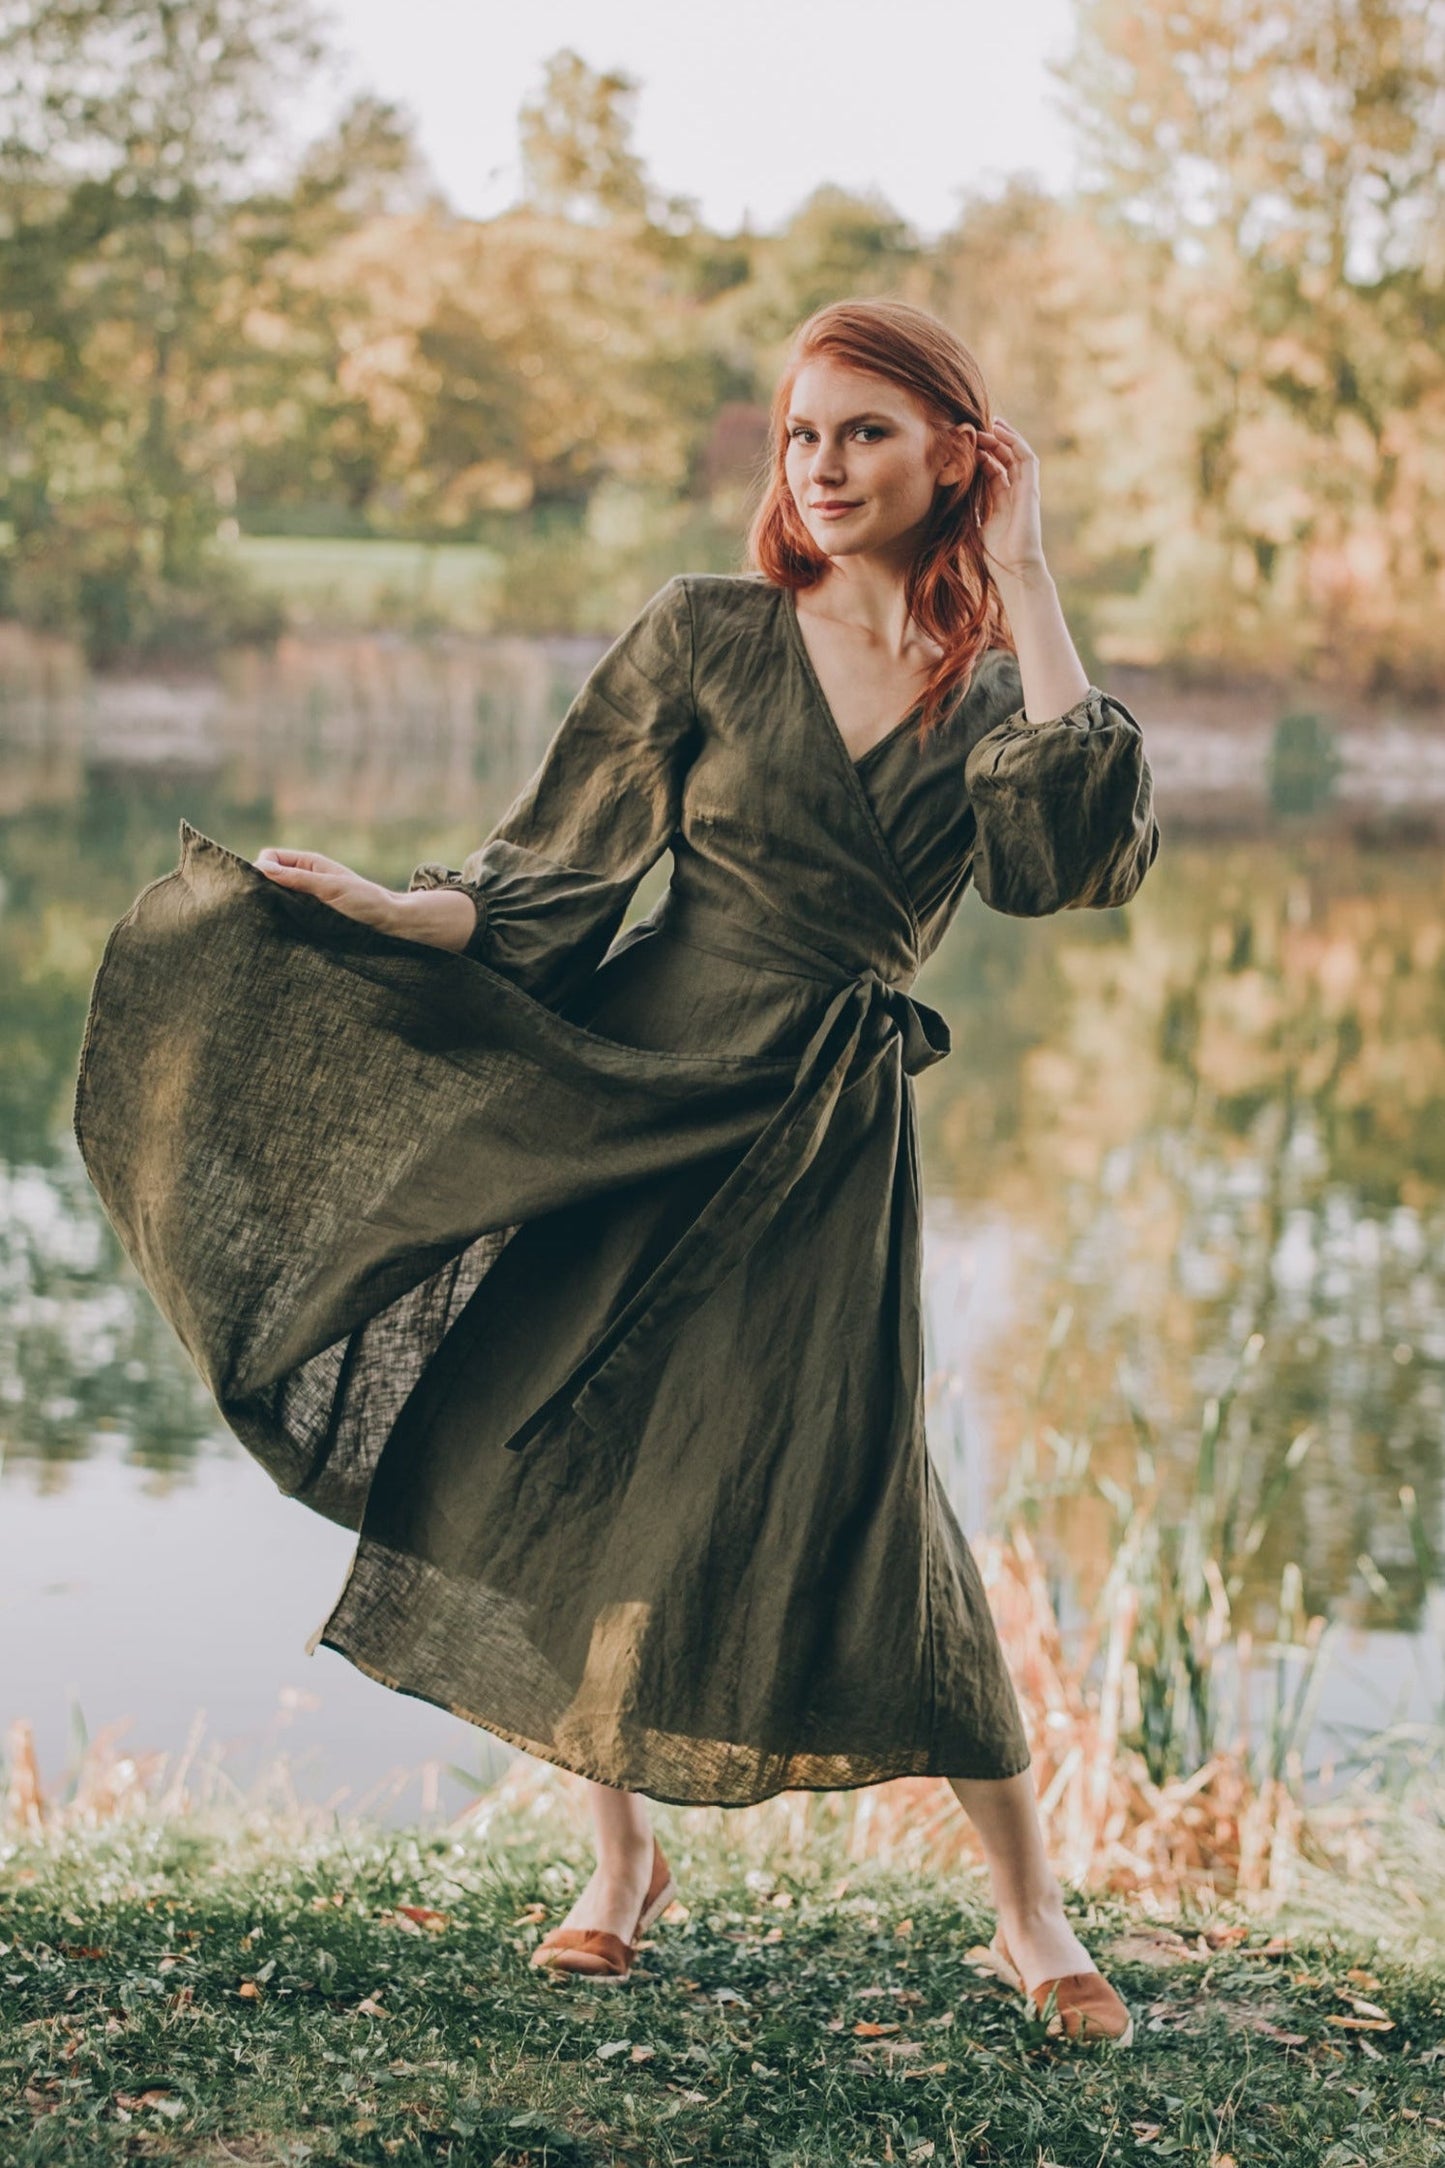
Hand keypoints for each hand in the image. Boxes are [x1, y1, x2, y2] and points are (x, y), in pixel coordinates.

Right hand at [255, 847, 400, 932]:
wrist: (388, 923)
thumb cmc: (364, 900)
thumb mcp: (330, 887)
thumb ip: (298, 878)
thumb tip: (262, 868)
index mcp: (308, 863)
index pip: (270, 858)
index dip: (262, 868)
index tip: (264, 887)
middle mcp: (303, 878)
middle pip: (268, 878)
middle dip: (262, 889)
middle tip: (263, 907)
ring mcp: (304, 898)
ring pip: (274, 898)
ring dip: (271, 907)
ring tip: (272, 920)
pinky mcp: (308, 917)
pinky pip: (285, 915)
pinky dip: (280, 919)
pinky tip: (280, 928)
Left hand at [975, 416, 1047, 584]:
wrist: (1014, 568)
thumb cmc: (994, 555)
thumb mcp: (974, 526)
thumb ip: (968, 510)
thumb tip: (947, 498)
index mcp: (1002, 502)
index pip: (993, 470)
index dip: (981, 455)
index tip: (965, 444)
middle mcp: (1015, 493)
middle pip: (1005, 459)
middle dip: (991, 442)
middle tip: (974, 428)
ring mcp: (1025, 490)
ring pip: (1016, 455)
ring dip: (1003, 438)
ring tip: (990, 423)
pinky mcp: (1031, 489)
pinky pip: (1026, 459)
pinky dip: (1015, 442)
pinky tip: (1001, 431)